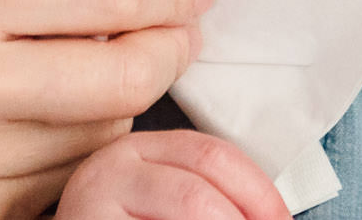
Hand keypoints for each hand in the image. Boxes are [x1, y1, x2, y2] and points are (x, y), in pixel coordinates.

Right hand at [54, 132, 289, 219]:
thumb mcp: (161, 199)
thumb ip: (201, 190)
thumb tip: (271, 214)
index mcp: (139, 148)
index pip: (214, 154)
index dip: (260, 192)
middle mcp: (109, 165)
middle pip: (199, 188)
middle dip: (245, 218)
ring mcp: (90, 199)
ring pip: (187, 209)